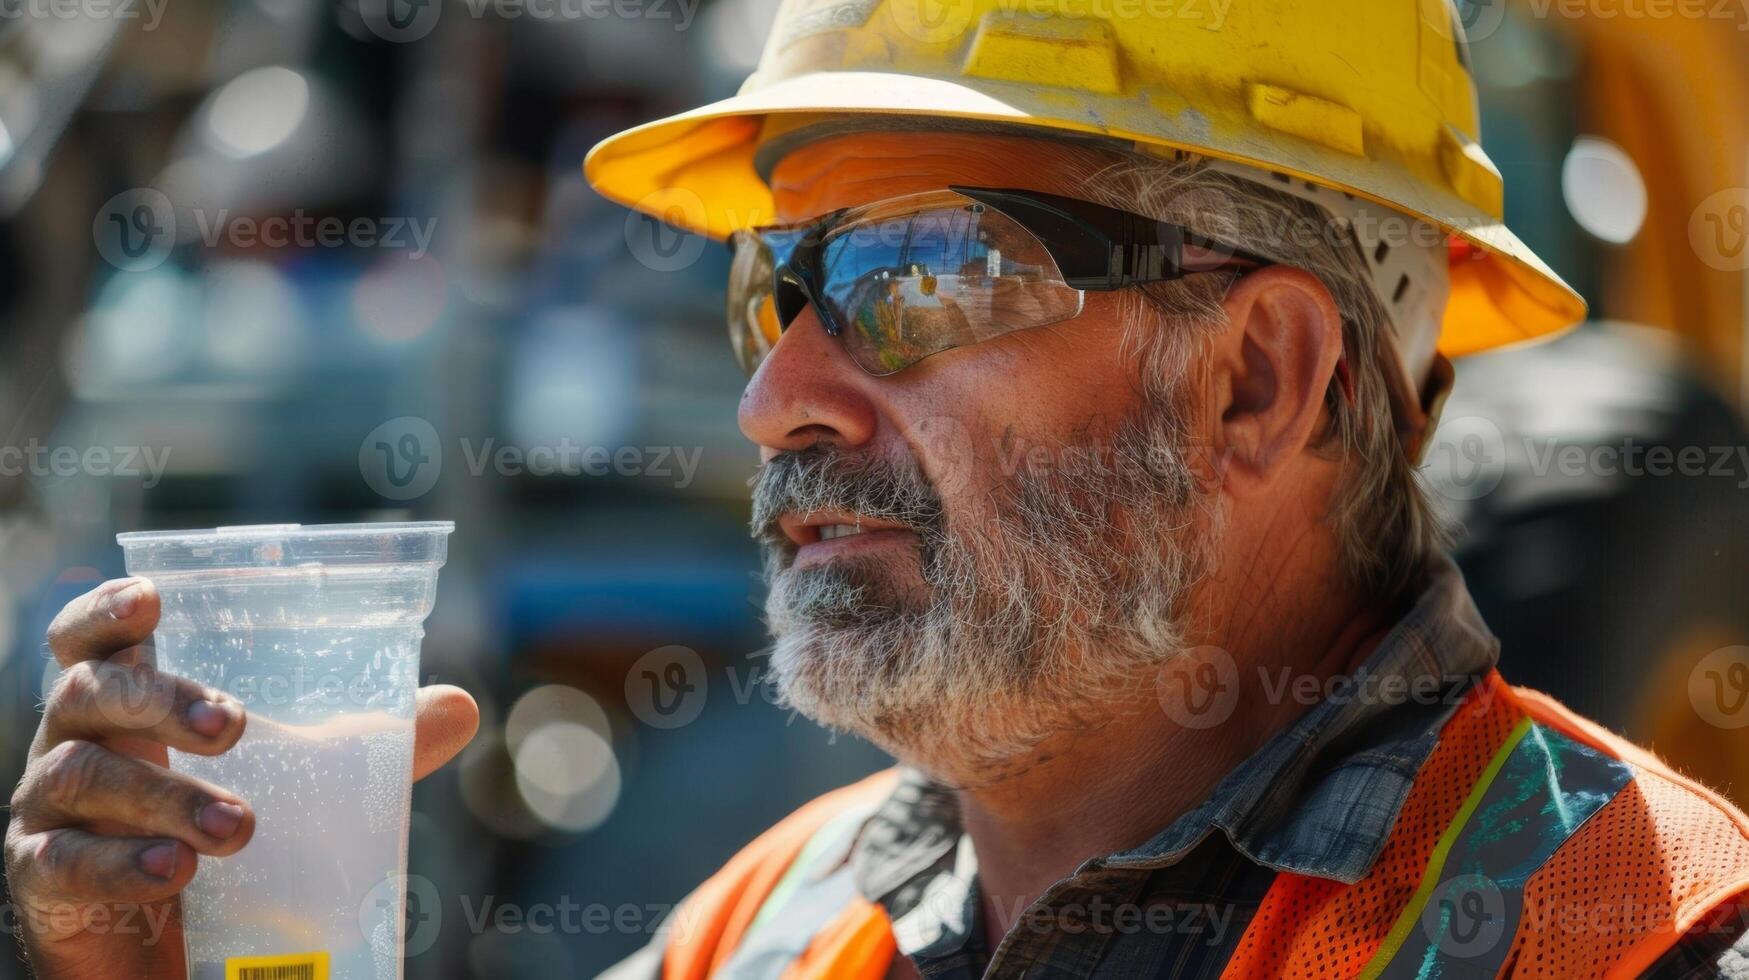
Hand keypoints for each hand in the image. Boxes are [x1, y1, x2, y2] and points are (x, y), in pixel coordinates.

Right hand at [4, 578, 480, 978]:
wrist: (163, 946)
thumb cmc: (215, 830)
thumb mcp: (296, 782)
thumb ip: (366, 746)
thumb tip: (461, 706)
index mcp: (127, 702)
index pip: (90, 636)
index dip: (108, 609)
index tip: (152, 601)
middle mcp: (75, 741)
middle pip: (89, 692)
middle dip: (160, 699)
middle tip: (233, 725)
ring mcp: (49, 810)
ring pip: (83, 776)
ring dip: (163, 795)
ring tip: (236, 827)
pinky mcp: (43, 878)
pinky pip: (62, 862)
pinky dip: (121, 864)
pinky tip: (174, 870)